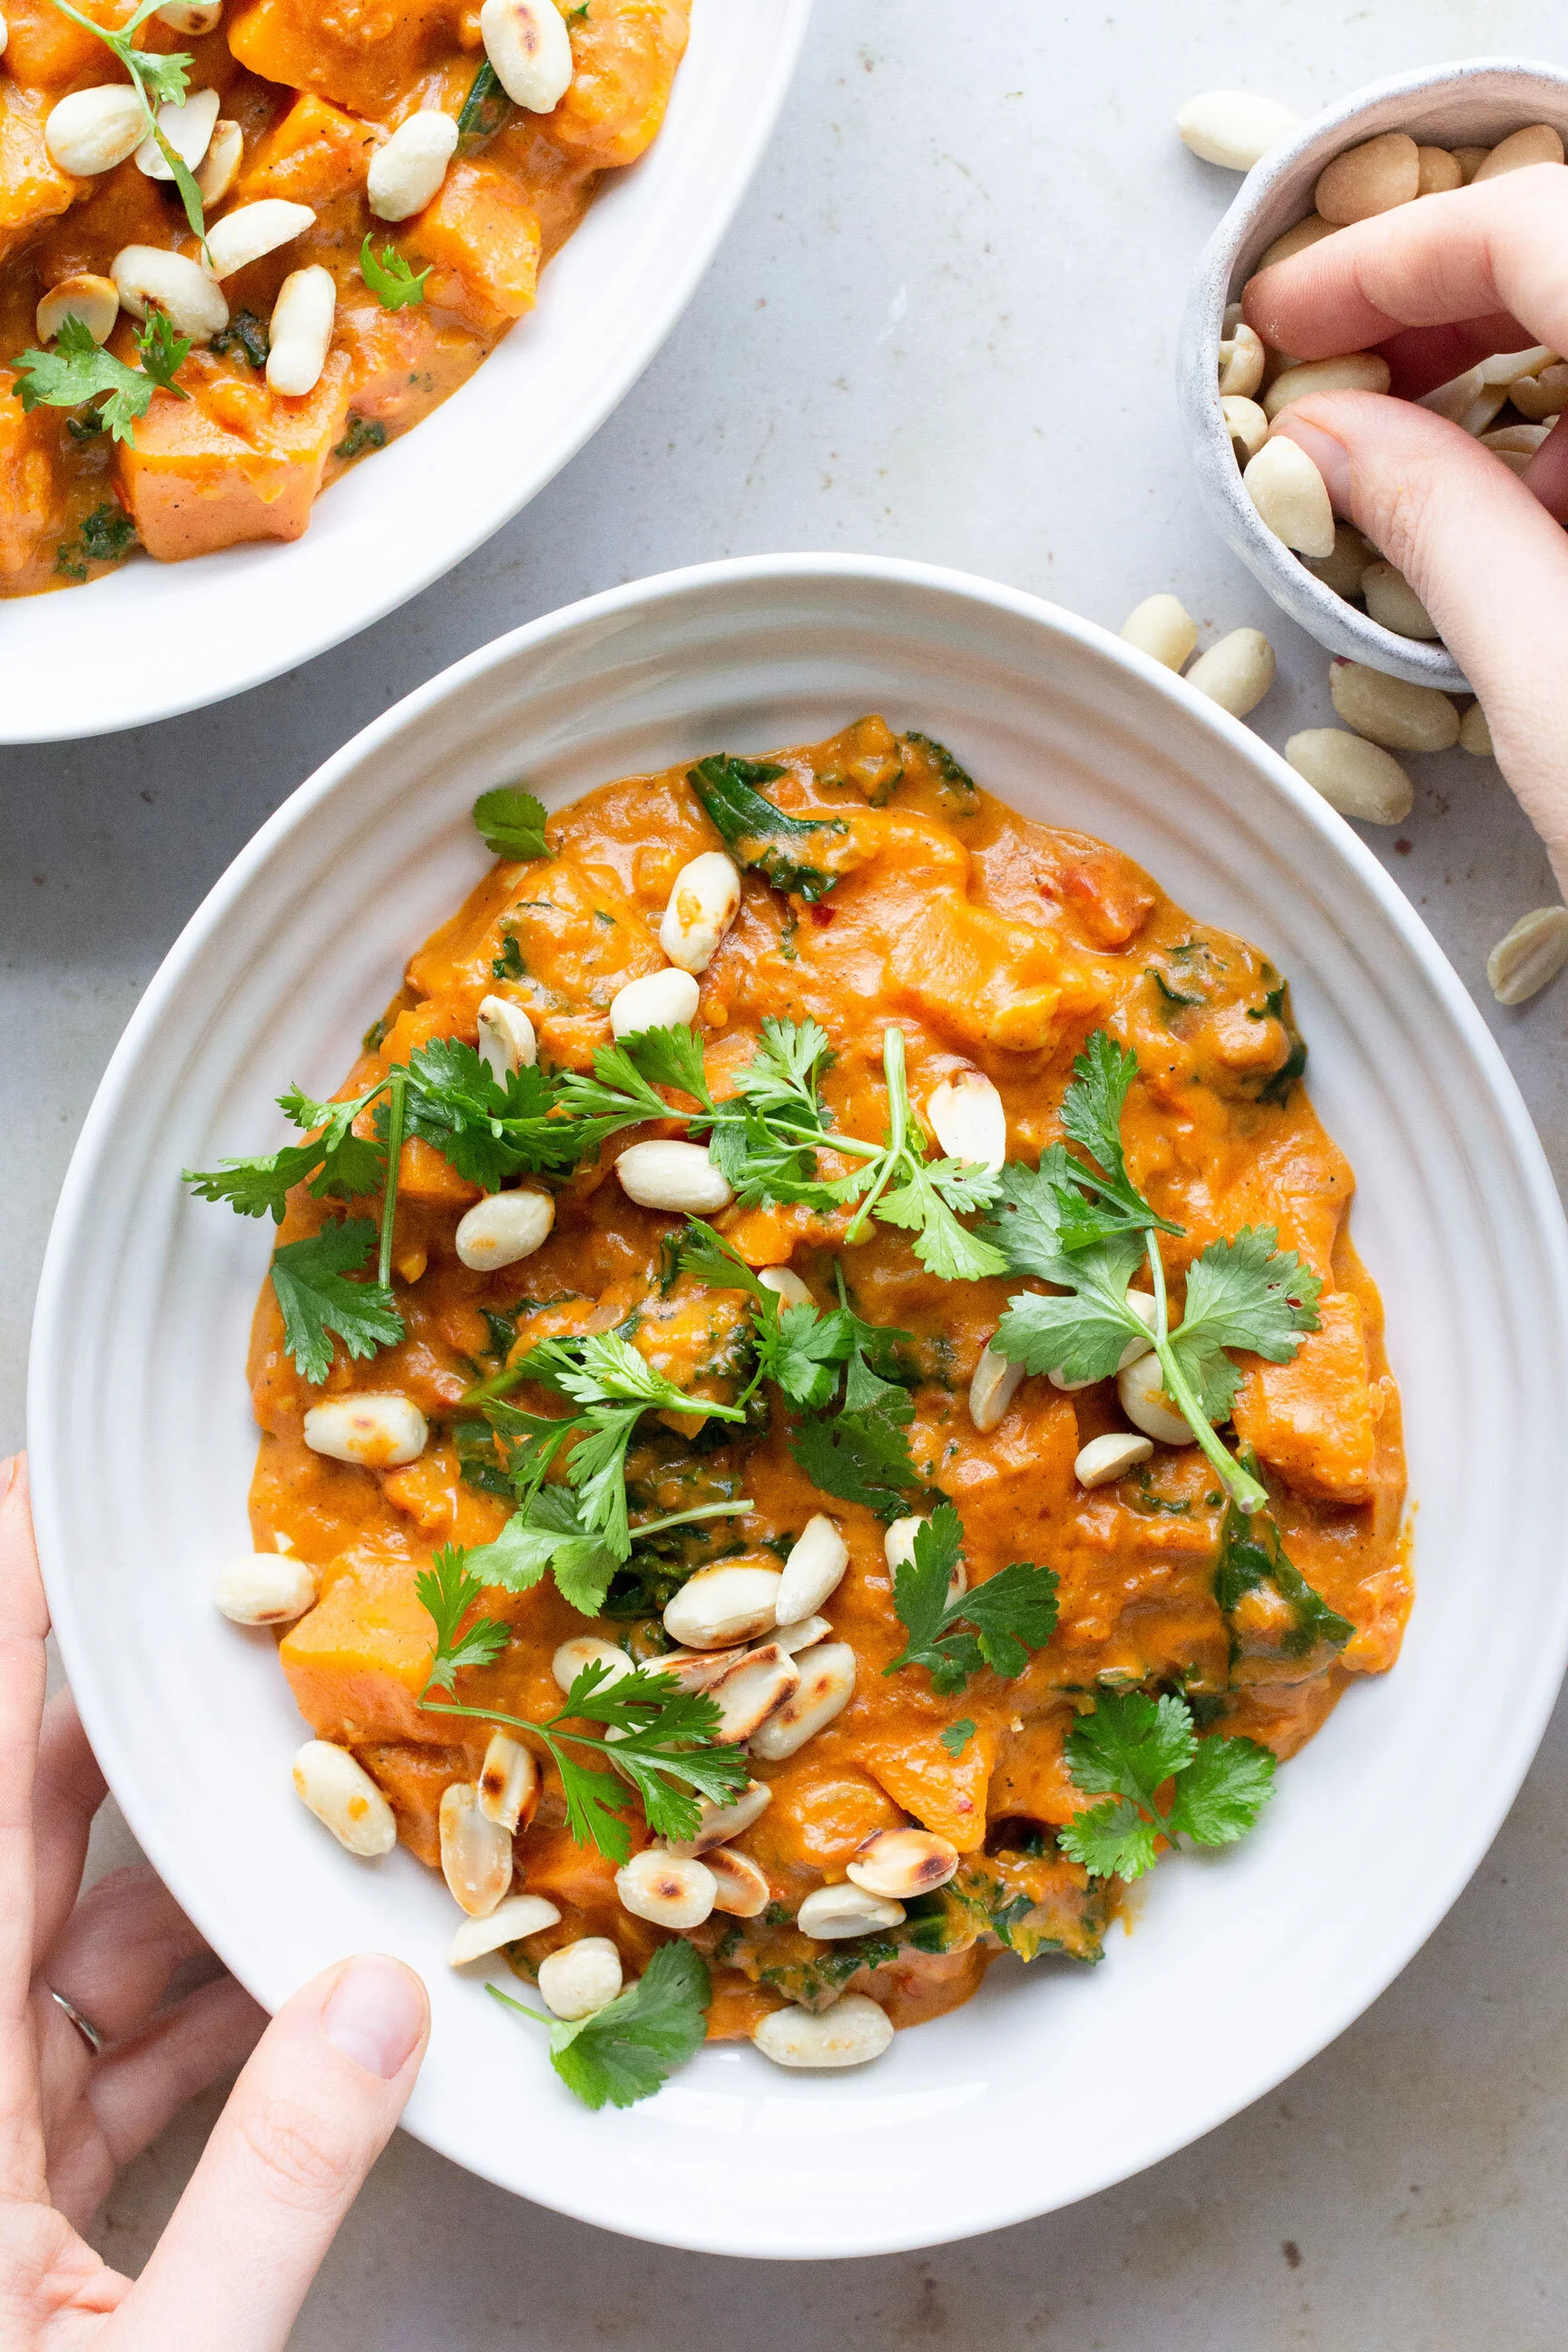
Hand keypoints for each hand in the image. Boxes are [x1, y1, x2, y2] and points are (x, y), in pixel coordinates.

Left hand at [0, 1454, 430, 2348]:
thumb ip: (277, 2183)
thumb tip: (383, 2011)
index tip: (39, 1510)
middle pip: (22, 1845)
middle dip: (131, 1727)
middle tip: (235, 1623)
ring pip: (76, 1945)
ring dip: (191, 1876)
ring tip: (305, 1797)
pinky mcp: (11, 2209)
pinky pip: (108, 2053)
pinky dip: (205, 2005)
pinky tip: (293, 1976)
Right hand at [1243, 164, 1567, 893]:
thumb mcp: (1554, 675)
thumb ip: (1436, 523)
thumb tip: (1325, 436)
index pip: (1543, 223)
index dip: (1390, 251)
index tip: (1283, 311)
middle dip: (1448, 302)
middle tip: (1336, 384)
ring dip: (1519, 374)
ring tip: (1427, 487)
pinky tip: (1532, 532)